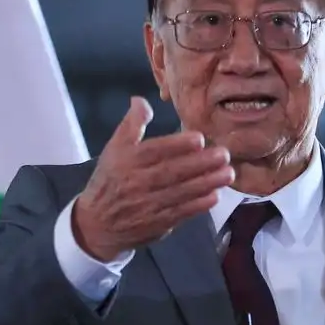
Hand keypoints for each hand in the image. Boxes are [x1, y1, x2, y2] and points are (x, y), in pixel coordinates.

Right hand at [72, 97, 233, 259]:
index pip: (154, 151)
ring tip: (228, 173)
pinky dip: (198, 205)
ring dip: (206, 183)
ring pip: (180, 193)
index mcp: (127, 161)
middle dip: (200, 164)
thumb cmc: (110, 180)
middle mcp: (137, 183)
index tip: (200, 139)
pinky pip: (180, 213)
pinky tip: (215, 196)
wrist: (96, 224)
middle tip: (224, 155)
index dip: (177, 145)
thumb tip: (140, 100)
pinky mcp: (156, 224)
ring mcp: (147, 205)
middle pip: (171, 172)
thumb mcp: (113, 149)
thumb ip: (131, 125)